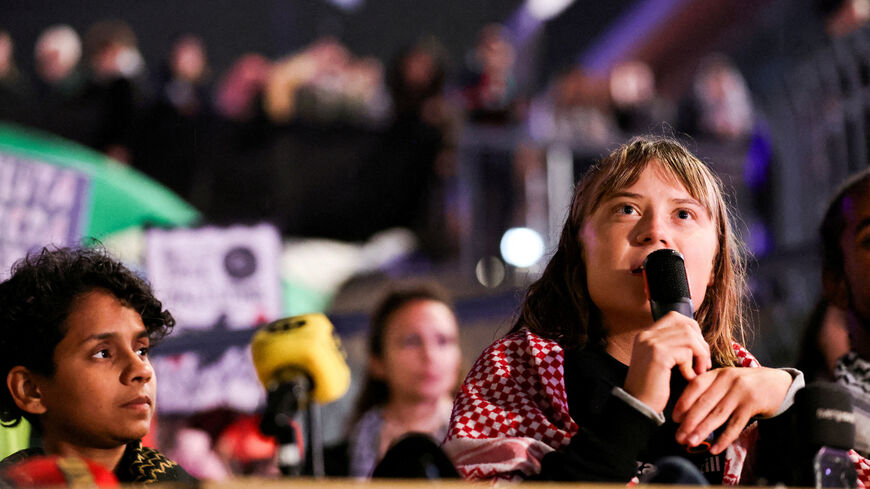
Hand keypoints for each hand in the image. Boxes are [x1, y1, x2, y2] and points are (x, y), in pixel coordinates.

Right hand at [623, 311, 711, 412]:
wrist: (638, 406)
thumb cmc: (653, 388)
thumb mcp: (661, 362)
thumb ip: (673, 347)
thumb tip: (698, 339)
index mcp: (646, 335)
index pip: (675, 317)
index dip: (693, 330)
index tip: (699, 349)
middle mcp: (646, 335)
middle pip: (685, 325)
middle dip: (701, 344)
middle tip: (703, 364)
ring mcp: (651, 343)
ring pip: (689, 337)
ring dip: (700, 355)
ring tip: (698, 371)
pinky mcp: (658, 355)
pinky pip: (686, 352)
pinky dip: (692, 366)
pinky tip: (688, 378)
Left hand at [672, 367, 791, 453]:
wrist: (779, 384)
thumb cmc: (747, 385)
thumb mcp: (728, 380)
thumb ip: (710, 389)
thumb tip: (686, 412)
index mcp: (718, 373)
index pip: (696, 386)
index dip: (684, 402)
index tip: (675, 418)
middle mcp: (728, 380)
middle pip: (704, 403)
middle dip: (689, 421)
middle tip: (678, 437)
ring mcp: (741, 392)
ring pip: (718, 414)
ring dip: (702, 430)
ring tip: (691, 442)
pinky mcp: (753, 404)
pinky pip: (735, 424)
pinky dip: (724, 438)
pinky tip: (714, 448)